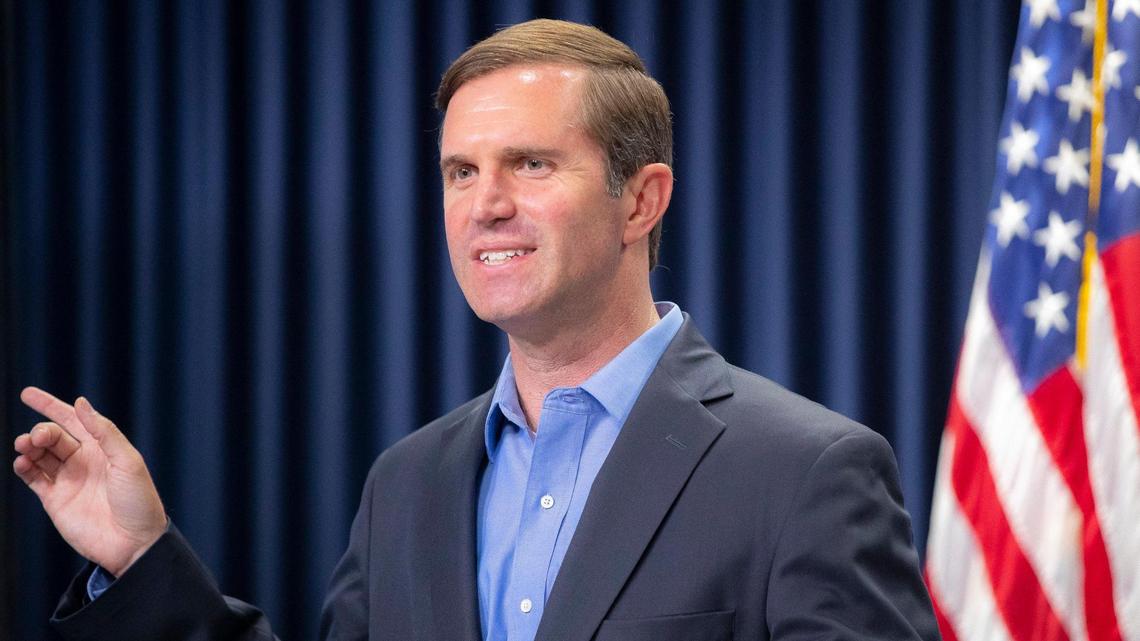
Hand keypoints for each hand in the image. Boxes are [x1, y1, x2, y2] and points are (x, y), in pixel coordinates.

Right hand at [13, 387, 166, 576]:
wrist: (134, 543)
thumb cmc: (139, 500)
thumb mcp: (127, 461)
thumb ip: (104, 432)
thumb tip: (81, 403)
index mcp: (103, 448)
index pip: (73, 420)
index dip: (51, 406)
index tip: (28, 394)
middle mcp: (84, 461)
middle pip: (54, 436)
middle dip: (42, 431)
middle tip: (38, 437)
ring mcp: (68, 480)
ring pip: (40, 455)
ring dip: (29, 447)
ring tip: (26, 446)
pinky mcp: (55, 500)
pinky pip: (34, 478)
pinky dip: (24, 467)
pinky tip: (22, 462)